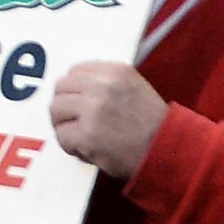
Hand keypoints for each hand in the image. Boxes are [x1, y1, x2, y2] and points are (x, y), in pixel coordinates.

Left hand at [49, 59, 168, 179]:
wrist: (168, 153)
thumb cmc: (152, 126)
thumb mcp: (135, 89)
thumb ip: (107, 83)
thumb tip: (73, 87)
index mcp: (116, 71)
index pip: (75, 71)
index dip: (74, 90)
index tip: (80, 103)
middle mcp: (104, 86)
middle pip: (60, 88)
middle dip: (65, 107)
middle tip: (75, 122)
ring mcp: (94, 110)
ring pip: (56, 110)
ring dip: (64, 125)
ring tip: (81, 137)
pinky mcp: (87, 135)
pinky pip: (61, 136)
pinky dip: (70, 146)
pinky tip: (86, 150)